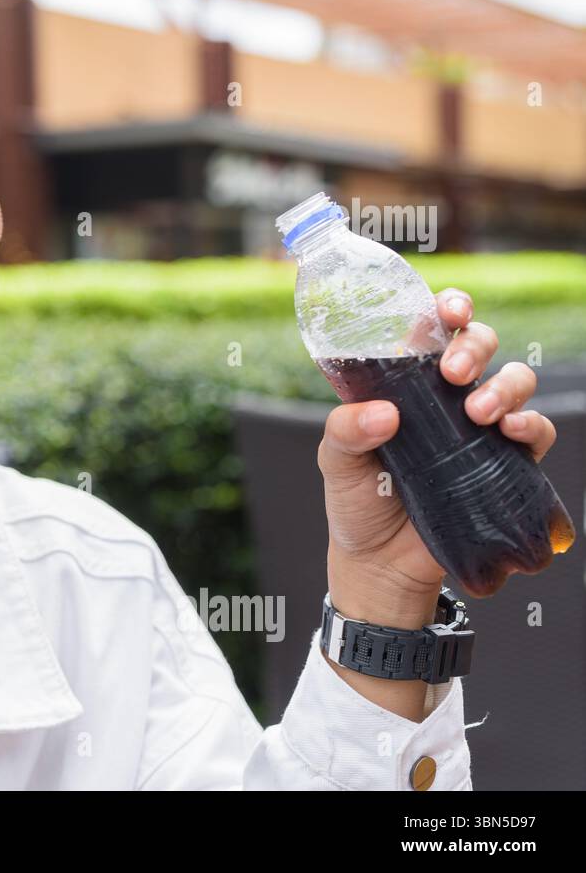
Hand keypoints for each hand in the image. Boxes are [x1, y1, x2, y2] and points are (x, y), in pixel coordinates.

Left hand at [317, 288, 558, 623]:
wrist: (379, 564)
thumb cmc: (356, 502)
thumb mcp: (336, 461)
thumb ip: (346, 430)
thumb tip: (385, 413)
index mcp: (404, 383)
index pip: (432, 329)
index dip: (448, 308)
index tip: (450, 309)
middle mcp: (445, 398)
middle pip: (480, 344)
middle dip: (474, 346)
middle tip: (452, 373)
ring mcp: (478, 429)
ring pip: (516, 380)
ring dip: (504, 386)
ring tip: (477, 412)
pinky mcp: (504, 463)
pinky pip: (537, 431)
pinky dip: (533, 423)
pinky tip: (513, 430)